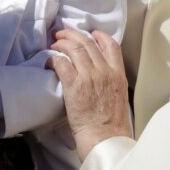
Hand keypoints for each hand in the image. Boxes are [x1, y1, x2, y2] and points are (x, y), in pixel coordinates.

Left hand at [47, 29, 130, 159]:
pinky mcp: (74, 86)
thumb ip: (112, 81)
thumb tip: (101, 75)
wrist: (105, 137)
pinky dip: (54, 59)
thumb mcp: (119, 96)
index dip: (99, 35)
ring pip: (74, 49)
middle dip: (73, 35)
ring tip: (54, 44)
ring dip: (62, 43)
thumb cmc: (112, 124)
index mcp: (118, 74)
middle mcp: (104, 72)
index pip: (111, 45)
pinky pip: (61, 64)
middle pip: (88, 43)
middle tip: (63, 34)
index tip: (91, 33)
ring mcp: (89, 77)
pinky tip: (49, 61)